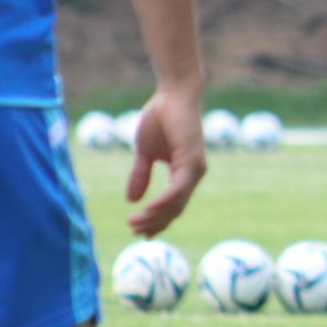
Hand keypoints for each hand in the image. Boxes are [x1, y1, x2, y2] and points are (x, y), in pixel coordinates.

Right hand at [121, 88, 206, 236]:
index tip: (140, 232)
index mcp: (184, 173)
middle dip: (154, 223)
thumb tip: (131, 200)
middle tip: (134, 231)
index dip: (157, 220)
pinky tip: (147, 209)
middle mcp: (193, 175)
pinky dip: (163, 202)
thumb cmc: (160, 118)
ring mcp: (195, 169)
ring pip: (176, 204)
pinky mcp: (192, 162)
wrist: (171, 94)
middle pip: (175, 210)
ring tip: (135, 223)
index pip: (173, 205)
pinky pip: (177, 190)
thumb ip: (140, 175)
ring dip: (155, 216)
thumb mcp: (145, 152)